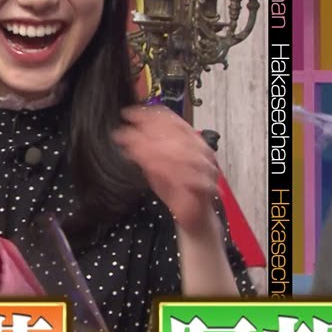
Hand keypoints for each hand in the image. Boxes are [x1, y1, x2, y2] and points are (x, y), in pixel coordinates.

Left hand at [113, 105, 218, 235]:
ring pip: (181, 150)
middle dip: (150, 130)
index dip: (152, 115)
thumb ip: (145, 151)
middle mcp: (202, 151)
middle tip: (129, 130)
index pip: (173, 120)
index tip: (131, 113)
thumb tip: (125, 135)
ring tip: (135, 147)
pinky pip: (185, 174)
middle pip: (177, 132)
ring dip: (156, 147)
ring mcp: (205, 167)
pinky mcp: (204, 186)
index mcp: (192, 141)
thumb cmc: (177, 190)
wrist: (194, 218)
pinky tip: (150, 165)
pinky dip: (166, 167)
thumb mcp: (156, 167)